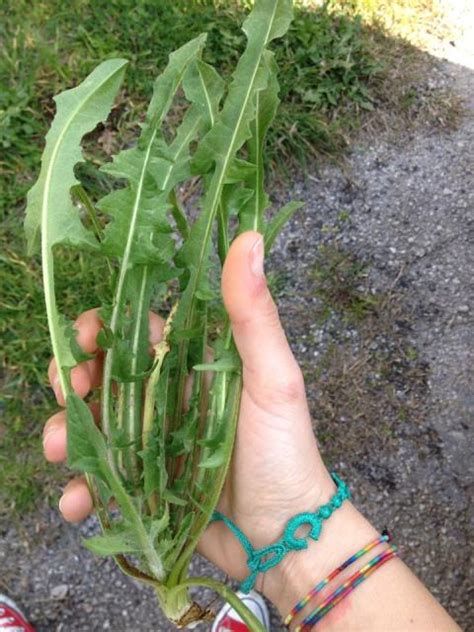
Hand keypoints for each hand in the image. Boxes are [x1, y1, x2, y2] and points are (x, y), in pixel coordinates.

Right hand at [43, 231, 332, 599]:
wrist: (286, 536)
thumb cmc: (285, 451)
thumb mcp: (272, 379)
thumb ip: (253, 314)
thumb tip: (249, 237)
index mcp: (192, 366)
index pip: (137, 334)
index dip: (103, 330)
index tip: (84, 338)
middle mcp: (167, 399)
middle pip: (104, 378)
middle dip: (73, 380)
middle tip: (68, 394)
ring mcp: (153, 444)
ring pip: (93, 427)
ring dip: (66, 434)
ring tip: (60, 452)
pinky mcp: (146, 487)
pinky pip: (102, 481)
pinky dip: (83, 489)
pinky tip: (78, 501)